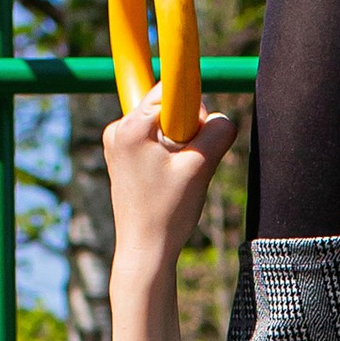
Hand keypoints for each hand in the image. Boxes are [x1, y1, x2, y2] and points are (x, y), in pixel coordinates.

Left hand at [103, 97, 235, 277]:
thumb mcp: (201, 167)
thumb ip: (218, 131)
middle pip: (166, 106)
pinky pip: (154, 139)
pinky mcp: (122, 157)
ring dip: (178, 144)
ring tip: (176, 177)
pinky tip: (168, 180)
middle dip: (186, 129)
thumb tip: (222, 118)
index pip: (169, 90)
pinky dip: (168, 153)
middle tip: (187, 164)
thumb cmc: (168, 212)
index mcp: (130, 127)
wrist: (145, 250)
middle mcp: (117, 130)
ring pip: (162, 124)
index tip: (195, 127)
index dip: (192, 107)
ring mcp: (116, 143)